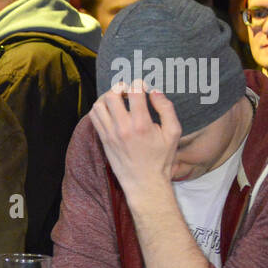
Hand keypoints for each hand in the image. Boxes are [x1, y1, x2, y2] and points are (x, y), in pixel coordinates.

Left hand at [89, 82, 180, 200]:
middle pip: (111, 95)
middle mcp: (122, 128)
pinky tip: (111, 110)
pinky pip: (94, 118)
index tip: (143, 87)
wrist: (144, 183)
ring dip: (107, 97)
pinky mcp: (103, 140)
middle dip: (120, 87)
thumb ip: (166, 109)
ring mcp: (110, 134)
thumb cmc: (161, 159)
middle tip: (128, 91)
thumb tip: (154, 91)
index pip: (133, 92)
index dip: (138, 84)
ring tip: (117, 99)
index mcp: (142, 125)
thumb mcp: (174, 133)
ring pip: (98, 105)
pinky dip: (100, 109)